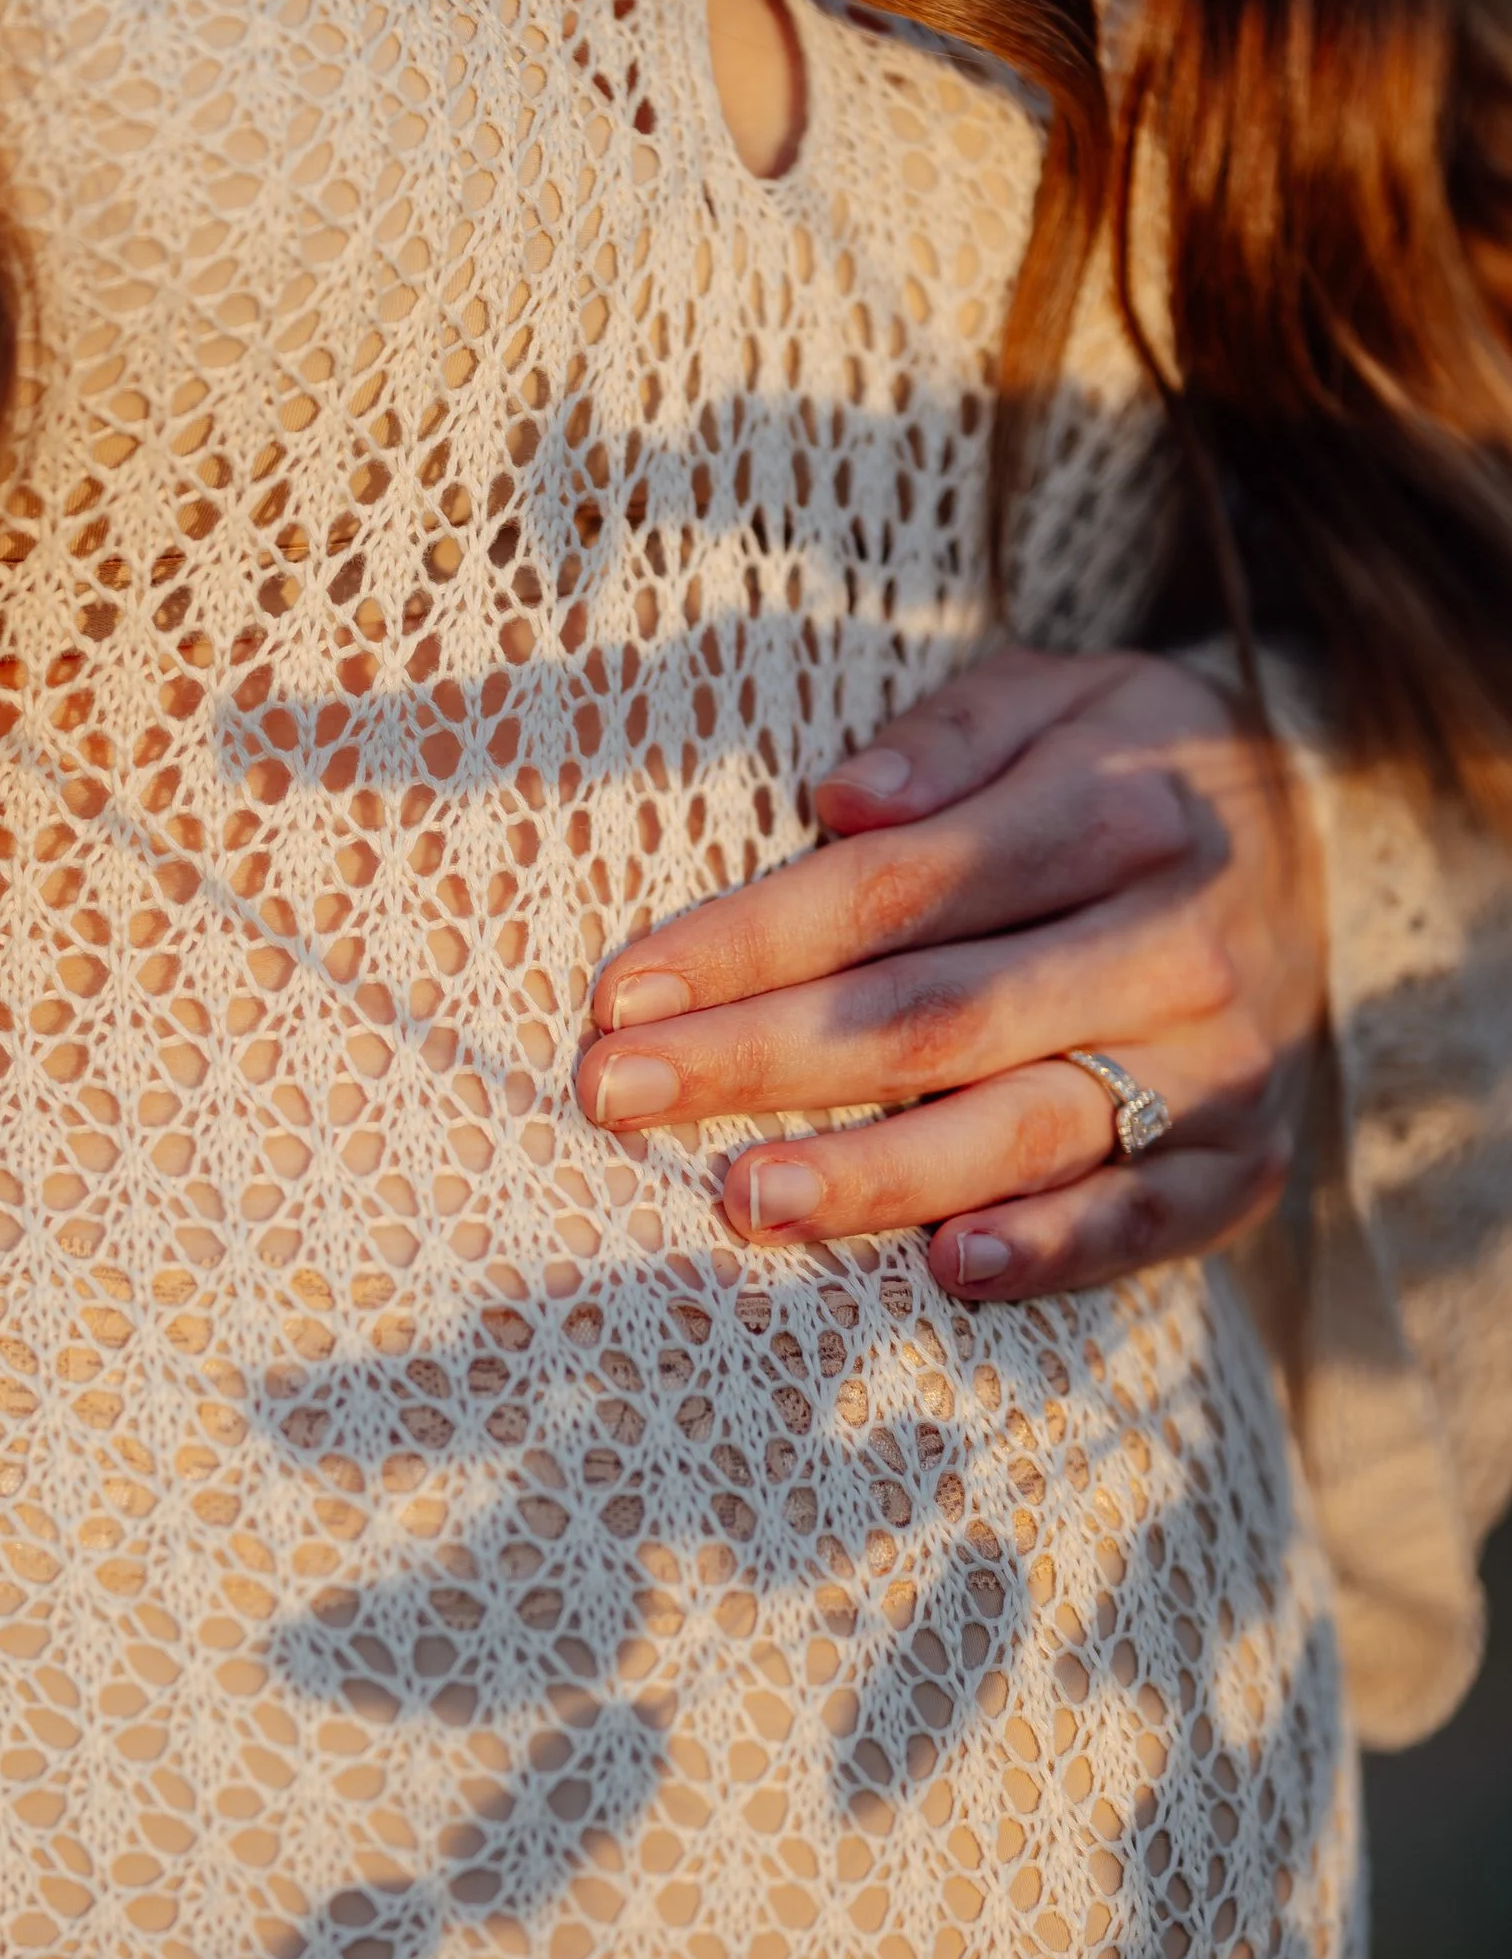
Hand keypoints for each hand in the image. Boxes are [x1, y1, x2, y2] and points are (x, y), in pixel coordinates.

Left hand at [574, 646, 1327, 1299]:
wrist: (1339, 834)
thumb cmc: (1135, 771)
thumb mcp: (1065, 692)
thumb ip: (953, 731)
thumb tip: (842, 798)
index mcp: (1114, 811)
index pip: (894, 891)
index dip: (749, 943)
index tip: (623, 992)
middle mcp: (1170, 941)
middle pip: (931, 1015)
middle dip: (760, 1060)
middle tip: (619, 1096)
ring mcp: (1216, 1061)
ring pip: (1023, 1126)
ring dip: (875, 1173)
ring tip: (744, 1199)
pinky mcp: (1248, 1158)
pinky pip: (1148, 1218)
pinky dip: (1057, 1249)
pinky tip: (951, 1266)